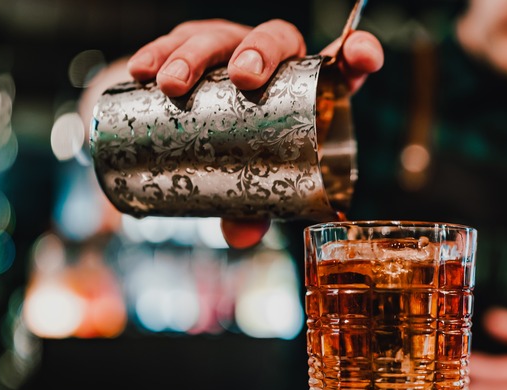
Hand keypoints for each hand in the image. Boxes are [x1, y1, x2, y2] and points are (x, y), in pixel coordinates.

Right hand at [126, 19, 383, 247]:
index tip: (364, 56)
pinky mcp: (191, 45)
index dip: (358, 54)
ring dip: (196, 55)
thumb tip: (243, 236)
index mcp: (305, 88)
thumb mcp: (253, 183)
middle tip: (242, 79)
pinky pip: (175, 39)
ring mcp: (231, 48)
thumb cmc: (241, 154)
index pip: (341, 65)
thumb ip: (253, 208)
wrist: (185, 123)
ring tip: (175, 84)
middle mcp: (272, 61)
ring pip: (221, 36)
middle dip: (260, 52)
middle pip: (276, 39)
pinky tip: (142, 69)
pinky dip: (158, 52)